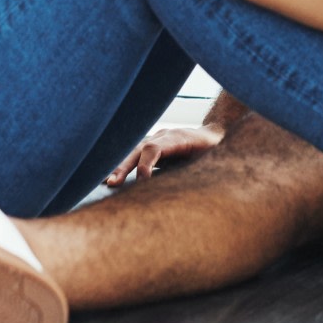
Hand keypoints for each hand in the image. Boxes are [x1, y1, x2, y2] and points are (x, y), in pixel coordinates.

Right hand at [104, 124, 223, 186]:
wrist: (217, 134)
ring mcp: (157, 139)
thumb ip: (202, 168)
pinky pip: (136, 154)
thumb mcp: (214, 159)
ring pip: (134, 150)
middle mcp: (164, 136)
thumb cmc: (217, 150)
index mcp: (179, 138)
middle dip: (124, 166)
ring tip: (106, 182)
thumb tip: (193, 188)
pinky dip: (123, 164)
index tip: (141, 183)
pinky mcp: (154, 146)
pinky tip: (109, 176)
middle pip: (139, 149)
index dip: (145, 165)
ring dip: (119, 166)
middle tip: (112, 183)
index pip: (155, 148)